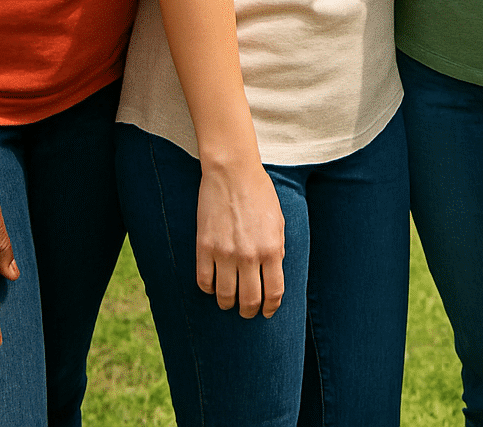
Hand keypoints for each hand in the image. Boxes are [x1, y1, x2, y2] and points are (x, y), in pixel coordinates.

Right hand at [196, 159, 284, 318]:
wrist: (232, 172)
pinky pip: (204, 282)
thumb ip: (278, 249)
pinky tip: (213, 284)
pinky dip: (208, 289)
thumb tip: (273, 274)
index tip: (267, 312)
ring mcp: (224, 253)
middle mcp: (249, 255)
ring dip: (227, 303)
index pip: (273, 293)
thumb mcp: (278, 221)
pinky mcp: (204, 247)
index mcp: (271, 249)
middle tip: (247, 311)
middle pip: (249, 301)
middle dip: (249, 312)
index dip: (271, 308)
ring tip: (229, 300)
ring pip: (224, 297)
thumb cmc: (259, 193)